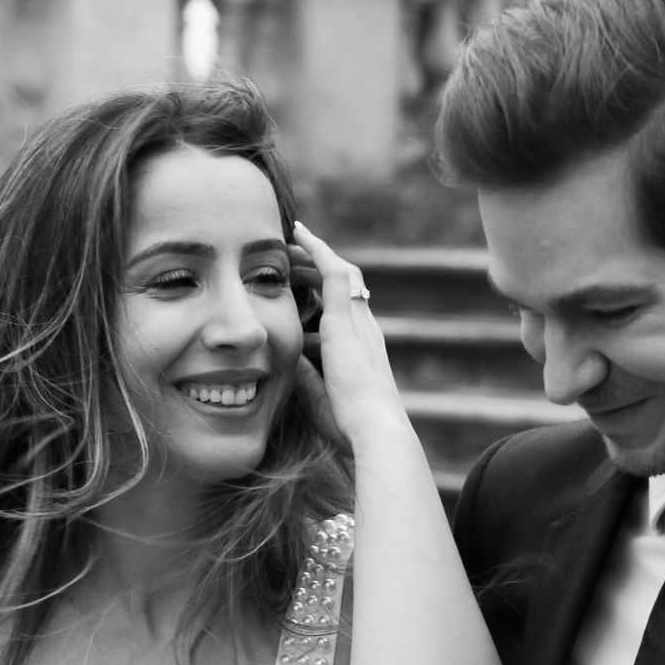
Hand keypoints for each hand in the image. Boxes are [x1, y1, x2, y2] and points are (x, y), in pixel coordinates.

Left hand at [291, 223, 407, 449]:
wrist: (374, 429)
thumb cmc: (350, 423)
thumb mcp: (320, 395)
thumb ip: (307, 375)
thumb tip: (290, 360)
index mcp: (362, 350)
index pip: (345, 311)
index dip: (324, 295)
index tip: (303, 286)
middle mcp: (366, 329)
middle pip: (345, 286)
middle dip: (318, 269)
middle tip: (293, 259)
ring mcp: (359, 321)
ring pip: (341, 273)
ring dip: (316, 256)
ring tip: (292, 243)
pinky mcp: (347, 318)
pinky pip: (334, 271)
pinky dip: (317, 250)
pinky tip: (299, 234)